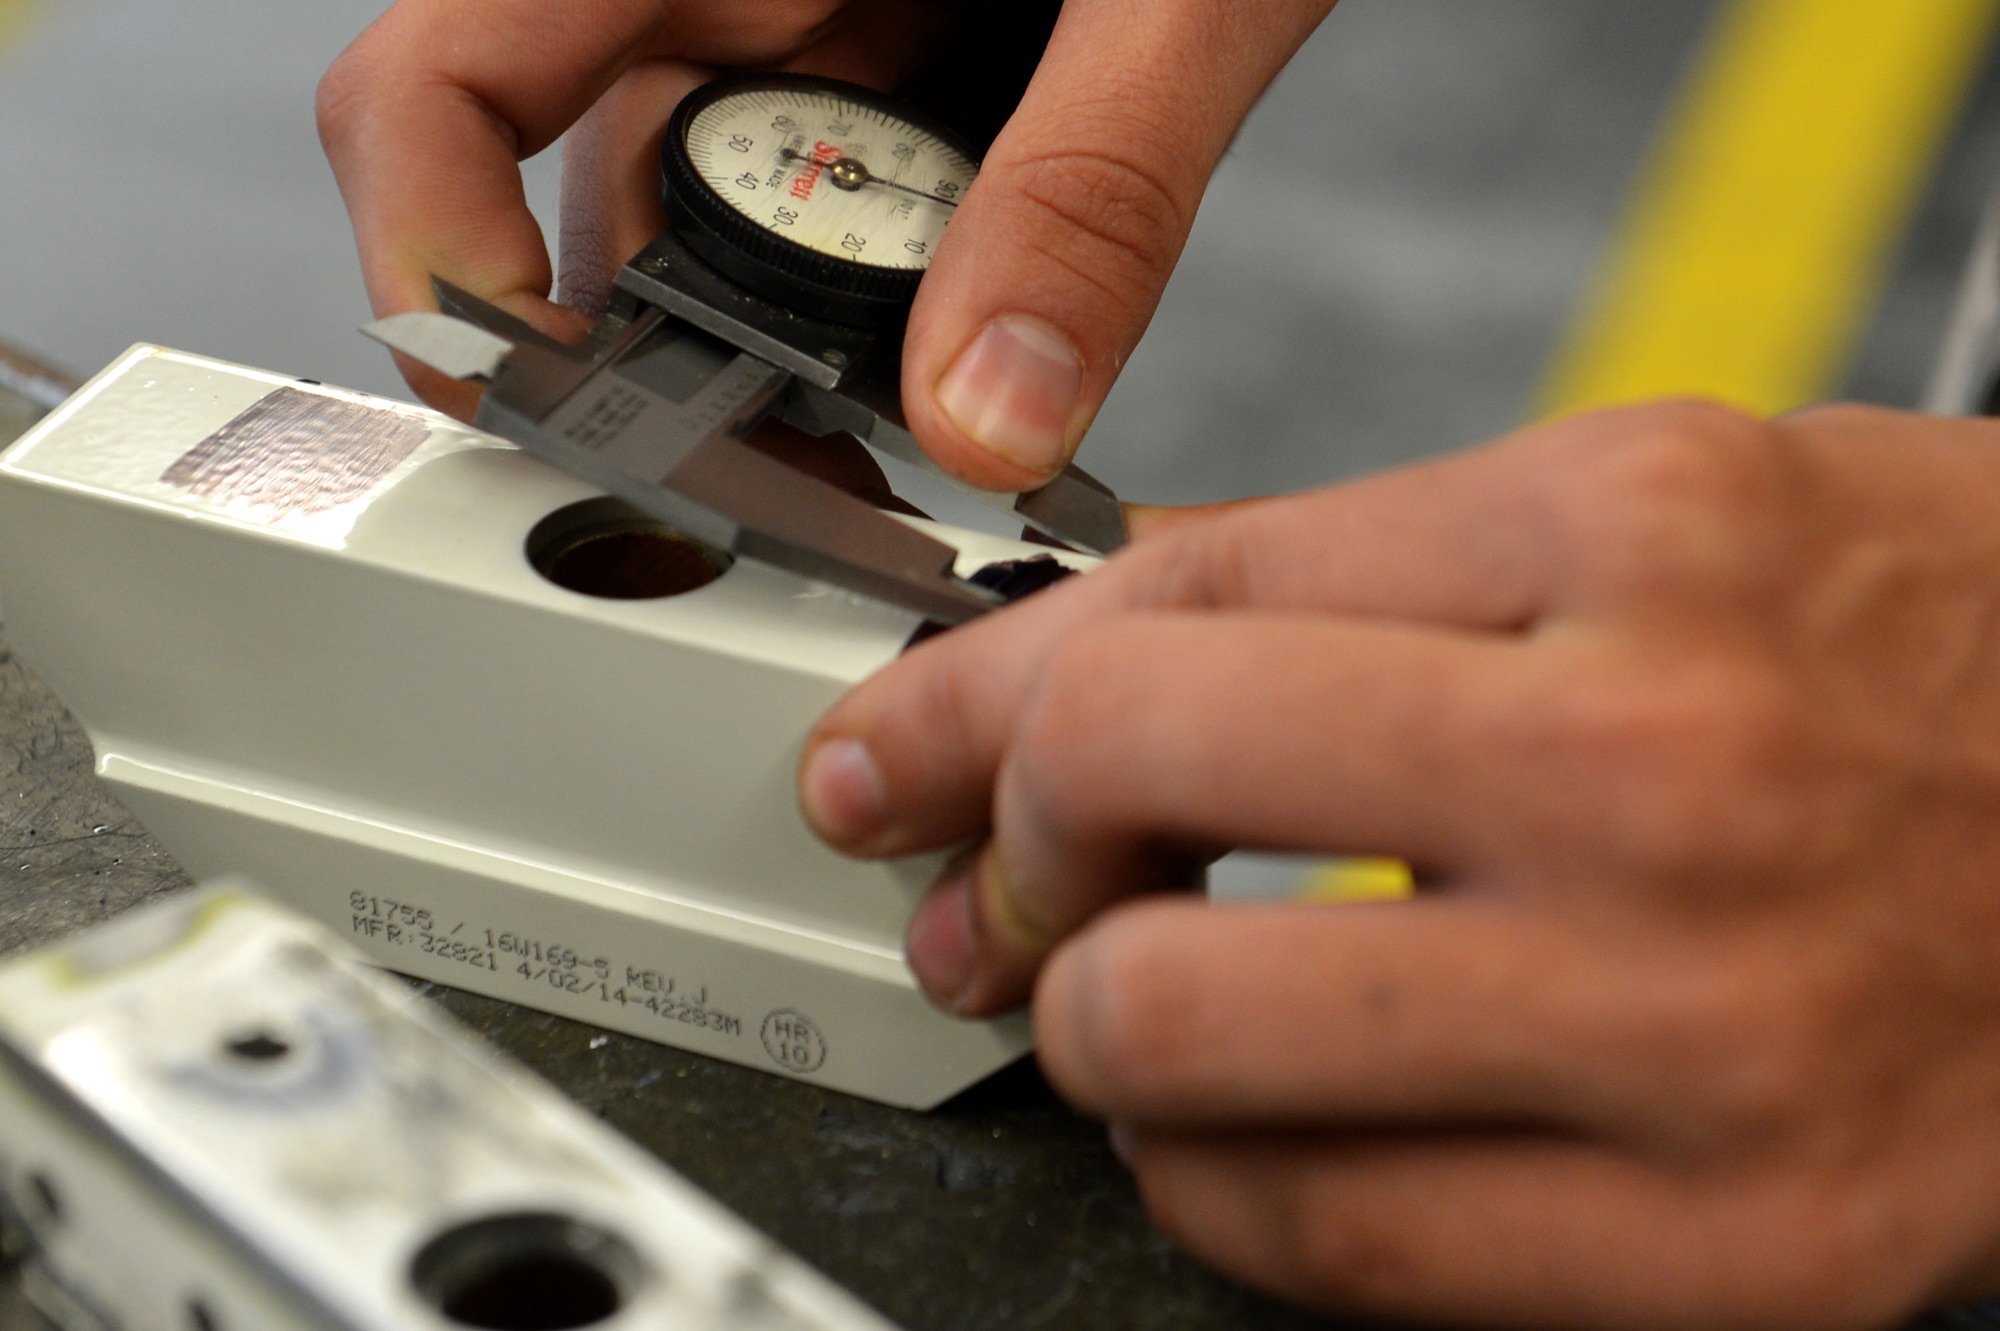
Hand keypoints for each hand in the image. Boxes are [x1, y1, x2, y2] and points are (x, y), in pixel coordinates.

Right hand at [317, 0, 1335, 482]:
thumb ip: (1090, 188)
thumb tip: (993, 416)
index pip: (450, 79)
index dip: (437, 257)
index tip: (542, 406)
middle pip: (599, 213)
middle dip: (681, 372)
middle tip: (816, 483)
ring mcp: (794, 38)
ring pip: (717, 245)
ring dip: (793, 367)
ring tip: (921, 433)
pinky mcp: (878, 79)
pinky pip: (829, 228)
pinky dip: (878, 323)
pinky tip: (962, 363)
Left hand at [799, 401, 1999, 1327]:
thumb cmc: (1933, 657)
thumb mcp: (1670, 515)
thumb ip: (1364, 582)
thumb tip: (1078, 661)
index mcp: (1637, 531)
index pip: (1173, 592)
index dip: (982, 681)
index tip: (903, 744)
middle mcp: (1657, 764)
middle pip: (1129, 777)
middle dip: (1020, 838)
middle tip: (1031, 871)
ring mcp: (1695, 1018)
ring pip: (1178, 1037)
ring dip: (1100, 1024)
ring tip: (1150, 998)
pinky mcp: (1738, 1242)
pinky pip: (1327, 1245)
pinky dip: (1219, 1188)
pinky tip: (1258, 1131)